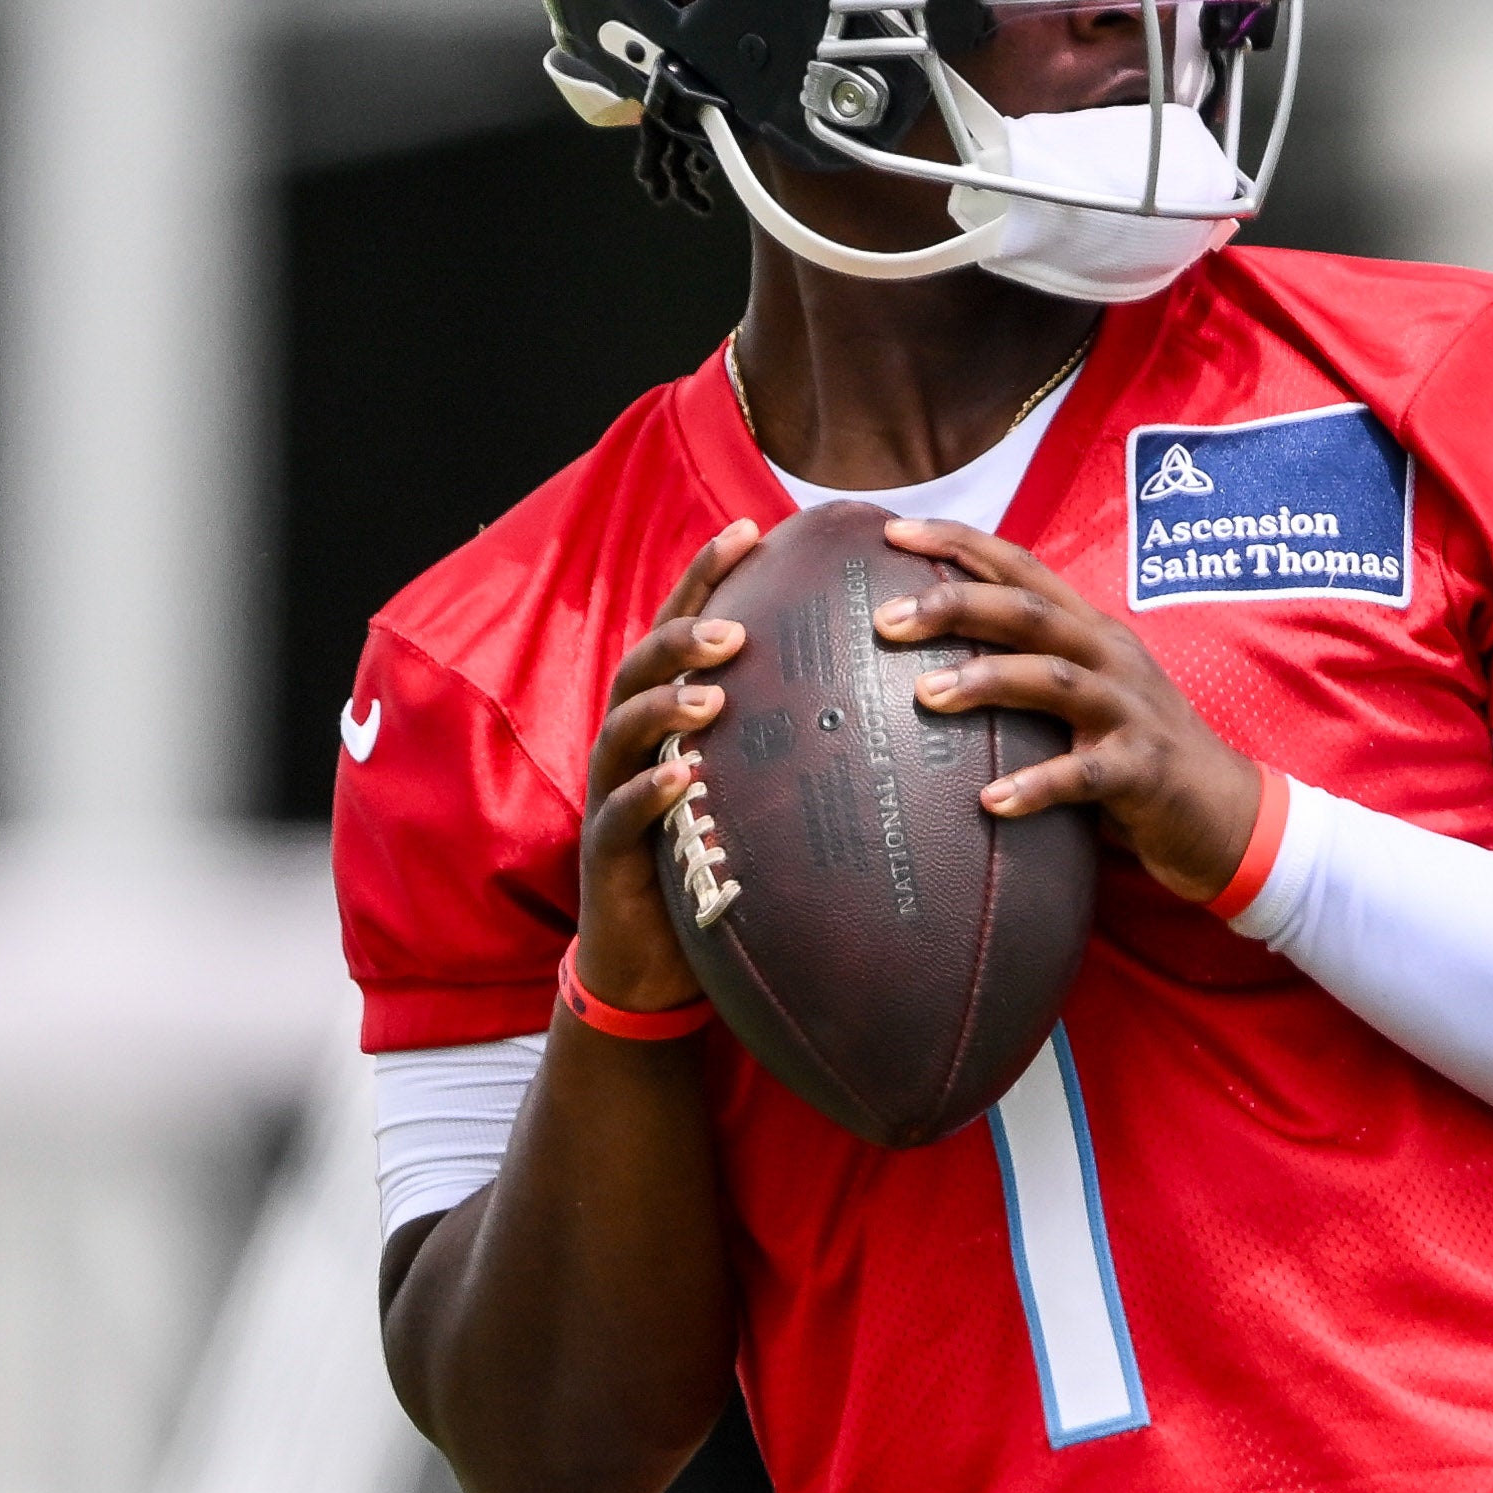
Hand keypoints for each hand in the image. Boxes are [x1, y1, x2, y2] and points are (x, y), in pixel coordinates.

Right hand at [574, 517, 764, 1014]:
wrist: (652, 962)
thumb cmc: (715, 860)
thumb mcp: (755, 788)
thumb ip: (791, 735)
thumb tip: (884, 687)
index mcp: (666, 716)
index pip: (683, 628)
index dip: (708, 576)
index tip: (754, 529)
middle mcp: (631, 743)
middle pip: (643, 666)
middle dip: (685, 636)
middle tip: (738, 626)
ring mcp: (613, 793)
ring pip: (623, 731)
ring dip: (665, 706)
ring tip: (712, 693)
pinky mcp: (609, 852)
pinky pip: (623, 814)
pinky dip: (652, 793)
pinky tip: (687, 779)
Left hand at [875, 520, 1263, 901]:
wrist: (1227, 813)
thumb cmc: (1134, 752)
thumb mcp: (1085, 696)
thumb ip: (1028, 671)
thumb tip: (922, 668)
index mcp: (1091, 631)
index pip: (1022, 567)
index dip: (960, 542)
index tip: (893, 530)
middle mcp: (1111, 658)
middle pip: (1030, 611)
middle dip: (956, 605)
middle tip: (886, 618)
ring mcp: (1131, 711)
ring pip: (1055, 680)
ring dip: (988, 682)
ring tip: (925, 695)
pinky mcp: (1144, 771)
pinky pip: (1086, 776)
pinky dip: (1037, 785)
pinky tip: (992, 802)